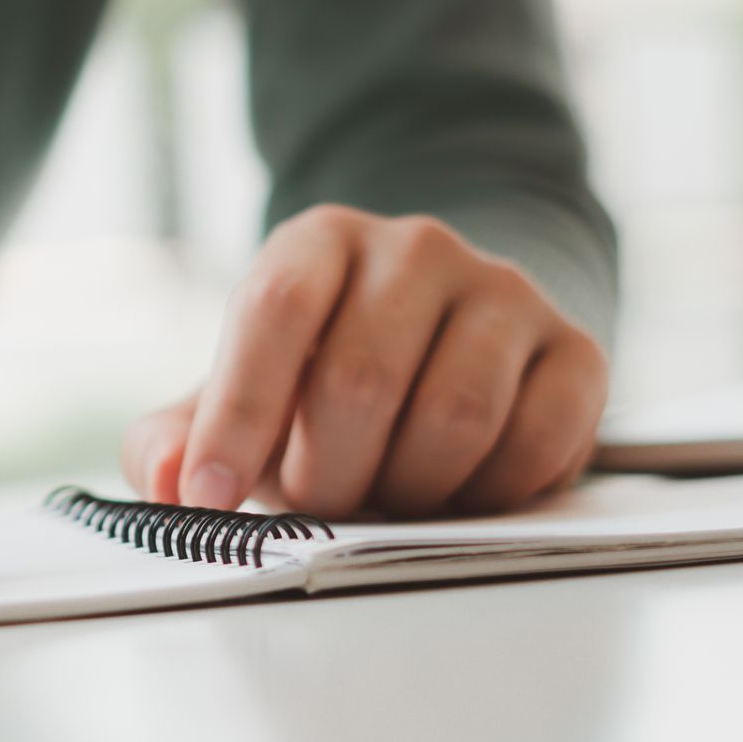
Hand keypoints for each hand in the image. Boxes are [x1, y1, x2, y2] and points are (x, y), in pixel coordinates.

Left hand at [122, 205, 608, 518]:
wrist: (434, 355)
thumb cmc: (314, 388)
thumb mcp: (230, 404)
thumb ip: (171, 440)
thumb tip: (167, 478)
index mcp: (320, 242)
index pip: (276, 308)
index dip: (239, 413)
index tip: (211, 494)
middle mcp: (416, 247)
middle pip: (362, 379)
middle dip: (326, 472)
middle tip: (320, 499)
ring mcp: (505, 292)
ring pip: (454, 416)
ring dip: (406, 490)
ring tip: (385, 494)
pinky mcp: (575, 351)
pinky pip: (535, 443)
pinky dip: (484, 496)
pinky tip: (455, 492)